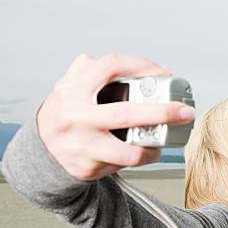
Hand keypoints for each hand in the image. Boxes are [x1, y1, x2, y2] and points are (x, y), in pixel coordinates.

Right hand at [37, 54, 195, 180]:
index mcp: (73, 90)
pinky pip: (125, 162)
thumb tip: (114, 62)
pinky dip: (144, 157)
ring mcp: (82, 143)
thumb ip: (85, 72)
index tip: (163, 73)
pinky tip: (153, 151)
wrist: (41, 155)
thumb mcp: (67, 89)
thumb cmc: (64, 117)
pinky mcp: (88, 164)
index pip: (110, 67)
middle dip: (162, 111)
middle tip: (185, 110)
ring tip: (172, 135)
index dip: (141, 66)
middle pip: (126, 112)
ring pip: (128, 147)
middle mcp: (76, 116)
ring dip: (156, 143)